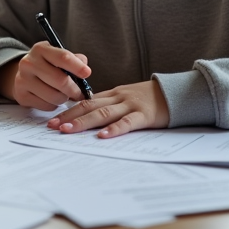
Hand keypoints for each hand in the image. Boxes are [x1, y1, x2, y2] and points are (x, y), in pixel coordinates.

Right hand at [0, 41, 91, 110]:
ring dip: (64, 98)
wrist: (25, 75)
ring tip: (64, 95)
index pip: (62, 57)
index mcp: (40, 49)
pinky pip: (47, 106)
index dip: (77, 66)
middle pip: (60, 80)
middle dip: (74, 89)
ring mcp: (23, 80)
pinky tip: (51, 99)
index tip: (87, 73)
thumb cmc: (48, 66)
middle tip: (80, 93)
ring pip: (54, 96)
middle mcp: (28, 63)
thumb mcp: (59, 57)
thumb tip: (85, 69)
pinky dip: (54, 105)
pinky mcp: (21, 96)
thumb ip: (75, 60)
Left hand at [47, 79, 168, 137]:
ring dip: (83, 122)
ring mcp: (130, 105)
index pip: (85, 102)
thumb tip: (88, 118)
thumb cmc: (150, 99)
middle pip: (89, 107)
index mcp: (112, 94)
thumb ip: (110, 106)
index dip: (67, 111)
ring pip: (103, 113)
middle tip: (52, 127)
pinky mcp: (144, 115)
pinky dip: (114, 129)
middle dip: (68, 117)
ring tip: (68, 131)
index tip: (52, 122)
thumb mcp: (127, 98)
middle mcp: (118, 98)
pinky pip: (127, 122)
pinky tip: (103, 136)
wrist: (176, 92)